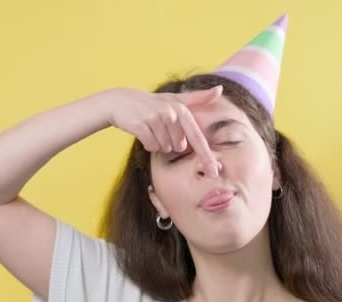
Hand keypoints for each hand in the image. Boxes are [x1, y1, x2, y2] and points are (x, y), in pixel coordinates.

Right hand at [99, 85, 222, 175]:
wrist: (121, 101)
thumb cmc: (152, 103)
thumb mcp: (175, 99)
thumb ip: (198, 97)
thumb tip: (220, 89)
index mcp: (182, 110)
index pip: (198, 138)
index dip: (206, 156)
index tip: (214, 171)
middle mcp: (171, 113)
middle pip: (179, 147)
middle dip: (170, 143)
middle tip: (160, 129)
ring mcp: (155, 118)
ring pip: (164, 148)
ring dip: (158, 143)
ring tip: (151, 129)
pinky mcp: (141, 125)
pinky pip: (151, 146)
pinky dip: (147, 144)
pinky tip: (143, 132)